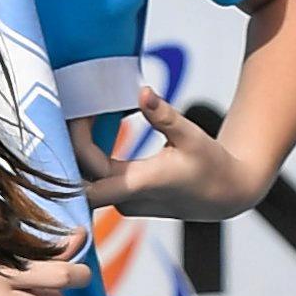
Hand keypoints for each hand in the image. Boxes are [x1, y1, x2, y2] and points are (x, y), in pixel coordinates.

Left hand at [75, 86, 268, 221]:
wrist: (224, 195)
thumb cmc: (211, 165)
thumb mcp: (192, 136)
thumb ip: (164, 116)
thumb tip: (142, 92)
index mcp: (139, 185)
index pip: (88, 176)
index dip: (76, 145)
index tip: (82, 112)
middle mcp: (125, 200)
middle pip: (81, 177)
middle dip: (72, 143)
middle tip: (76, 108)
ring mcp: (123, 202)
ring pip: (87, 179)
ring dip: (80, 148)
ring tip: (82, 113)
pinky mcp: (125, 199)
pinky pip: (97, 178)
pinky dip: (91, 154)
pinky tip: (94, 126)